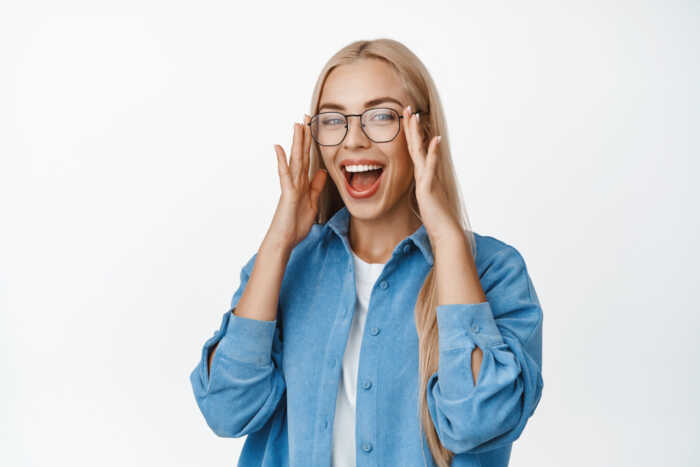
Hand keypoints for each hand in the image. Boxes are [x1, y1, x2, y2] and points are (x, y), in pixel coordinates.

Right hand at [268, 114, 327, 249]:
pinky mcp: (287, 193)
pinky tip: (279, 148)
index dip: (311, 143)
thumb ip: (316, 187)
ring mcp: (291, 186)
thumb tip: (321, 172)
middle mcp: (296, 181)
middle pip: (301, 154)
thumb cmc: (295, 225)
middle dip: (304, 136)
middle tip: (306, 116)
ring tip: (297, 125)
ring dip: (296, 142)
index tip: (313, 127)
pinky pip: (285, 175)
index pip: (308, 159)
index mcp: (303, 183)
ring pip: (294, 160)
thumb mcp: (312, 203)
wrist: (284, 240)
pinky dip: (282, 161)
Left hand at [402, 105, 459, 240]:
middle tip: (407, 108)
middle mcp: (426, 173)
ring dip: (418, 133)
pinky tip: (434, 139)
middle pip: (417, 145)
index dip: (410, 134)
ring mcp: (428, 178)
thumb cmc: (435, 217)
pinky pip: (430, 166)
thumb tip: (419, 183)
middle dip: (411, 126)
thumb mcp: (424, 199)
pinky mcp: (429, 186)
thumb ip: (422, 187)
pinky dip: (432, 152)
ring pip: (422, 151)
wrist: (445, 230)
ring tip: (415, 116)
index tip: (405, 119)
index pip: (415, 150)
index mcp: (423, 174)